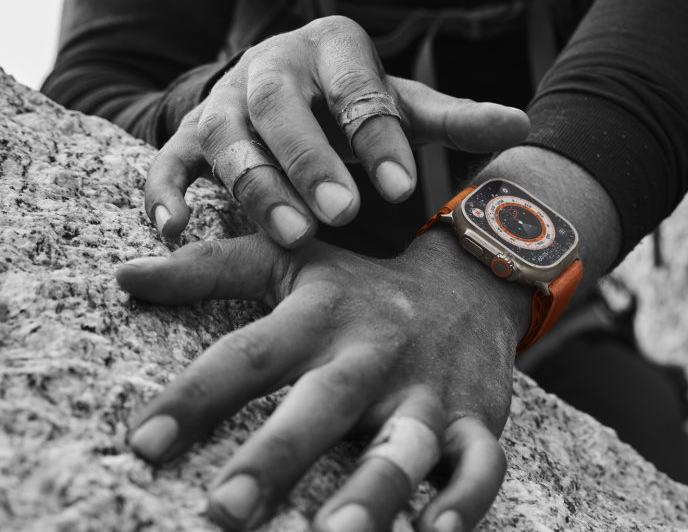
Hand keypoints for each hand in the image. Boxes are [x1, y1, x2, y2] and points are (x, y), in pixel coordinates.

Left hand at [116, 227, 532, 531]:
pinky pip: (482, 464)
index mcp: (321, 317)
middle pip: (323, 402)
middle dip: (277, 455)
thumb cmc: (366, 285)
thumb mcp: (294, 260)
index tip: (140, 443)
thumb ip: (210, 268)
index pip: (249, 354)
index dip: (194, 397)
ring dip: (373, 491)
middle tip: (224, 510)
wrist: (474, 278)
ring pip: (404, 443)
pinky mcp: (478, 419)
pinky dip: (465, 501)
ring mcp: (428, 391)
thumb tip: (125, 273)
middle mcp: (373, 355)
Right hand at [145, 16, 529, 247]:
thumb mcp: (403, 104)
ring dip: (257, 188)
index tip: (401, 188)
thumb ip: (453, 120)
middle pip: (281, 108)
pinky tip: (175, 230)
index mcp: (330, 51)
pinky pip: (170, 161)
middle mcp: (271, 70)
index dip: (377, 136)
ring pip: (230, 141)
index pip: (356, 89)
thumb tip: (521, 126)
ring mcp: (225, 103)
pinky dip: (166, 193)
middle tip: (343, 213)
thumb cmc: (352, 100)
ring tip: (294, 236)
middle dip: (309, 161)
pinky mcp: (191, 136)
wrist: (283, 83)